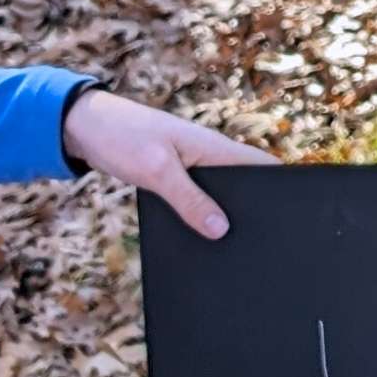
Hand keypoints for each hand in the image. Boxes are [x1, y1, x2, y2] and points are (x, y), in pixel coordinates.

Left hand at [64, 89, 274, 239]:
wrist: (84, 128)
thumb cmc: (123, 137)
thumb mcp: (157, 171)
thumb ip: (190, 201)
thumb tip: (221, 230)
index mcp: (212, 147)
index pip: (260, 166)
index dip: (280, 186)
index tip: (292, 214)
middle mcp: (207, 155)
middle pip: (243, 184)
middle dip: (253, 209)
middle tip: (262, 242)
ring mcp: (191, 166)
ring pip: (218, 194)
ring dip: (222, 215)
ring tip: (231, 248)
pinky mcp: (173, 176)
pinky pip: (196, 198)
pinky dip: (199, 214)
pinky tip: (197, 237)